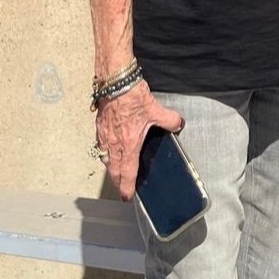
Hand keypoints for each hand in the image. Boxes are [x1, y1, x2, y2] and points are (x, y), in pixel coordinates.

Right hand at [95, 82, 184, 200]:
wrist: (116, 83)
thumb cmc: (132, 97)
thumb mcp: (156, 110)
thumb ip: (170, 120)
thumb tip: (178, 124)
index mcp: (129, 144)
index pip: (128, 172)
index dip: (127, 186)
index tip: (127, 195)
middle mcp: (114, 144)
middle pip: (113, 170)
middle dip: (117, 181)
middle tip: (120, 187)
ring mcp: (104, 136)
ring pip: (105, 158)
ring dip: (110, 167)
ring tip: (114, 171)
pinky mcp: (99, 126)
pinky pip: (100, 145)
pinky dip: (104, 151)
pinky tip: (108, 148)